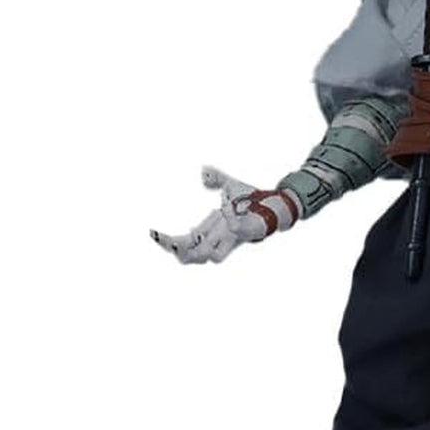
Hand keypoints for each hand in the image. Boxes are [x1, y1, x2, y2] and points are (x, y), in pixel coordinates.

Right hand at [150, 166, 298, 264]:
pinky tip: (226, 201)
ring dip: (199, 247)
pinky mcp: (249, 231)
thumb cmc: (253, 200)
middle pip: (191, 257)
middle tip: (169, 239)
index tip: (153, 233)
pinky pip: (235, 229)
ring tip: (192, 232)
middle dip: (177, 250)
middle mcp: (219, 237)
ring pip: (212, 257)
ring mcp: (234, 237)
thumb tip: (203, 172)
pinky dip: (228, 215)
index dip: (167, 243)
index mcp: (209, 230)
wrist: (276, 203)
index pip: (183, 244)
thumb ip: (216, 178)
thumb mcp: (230, 184)